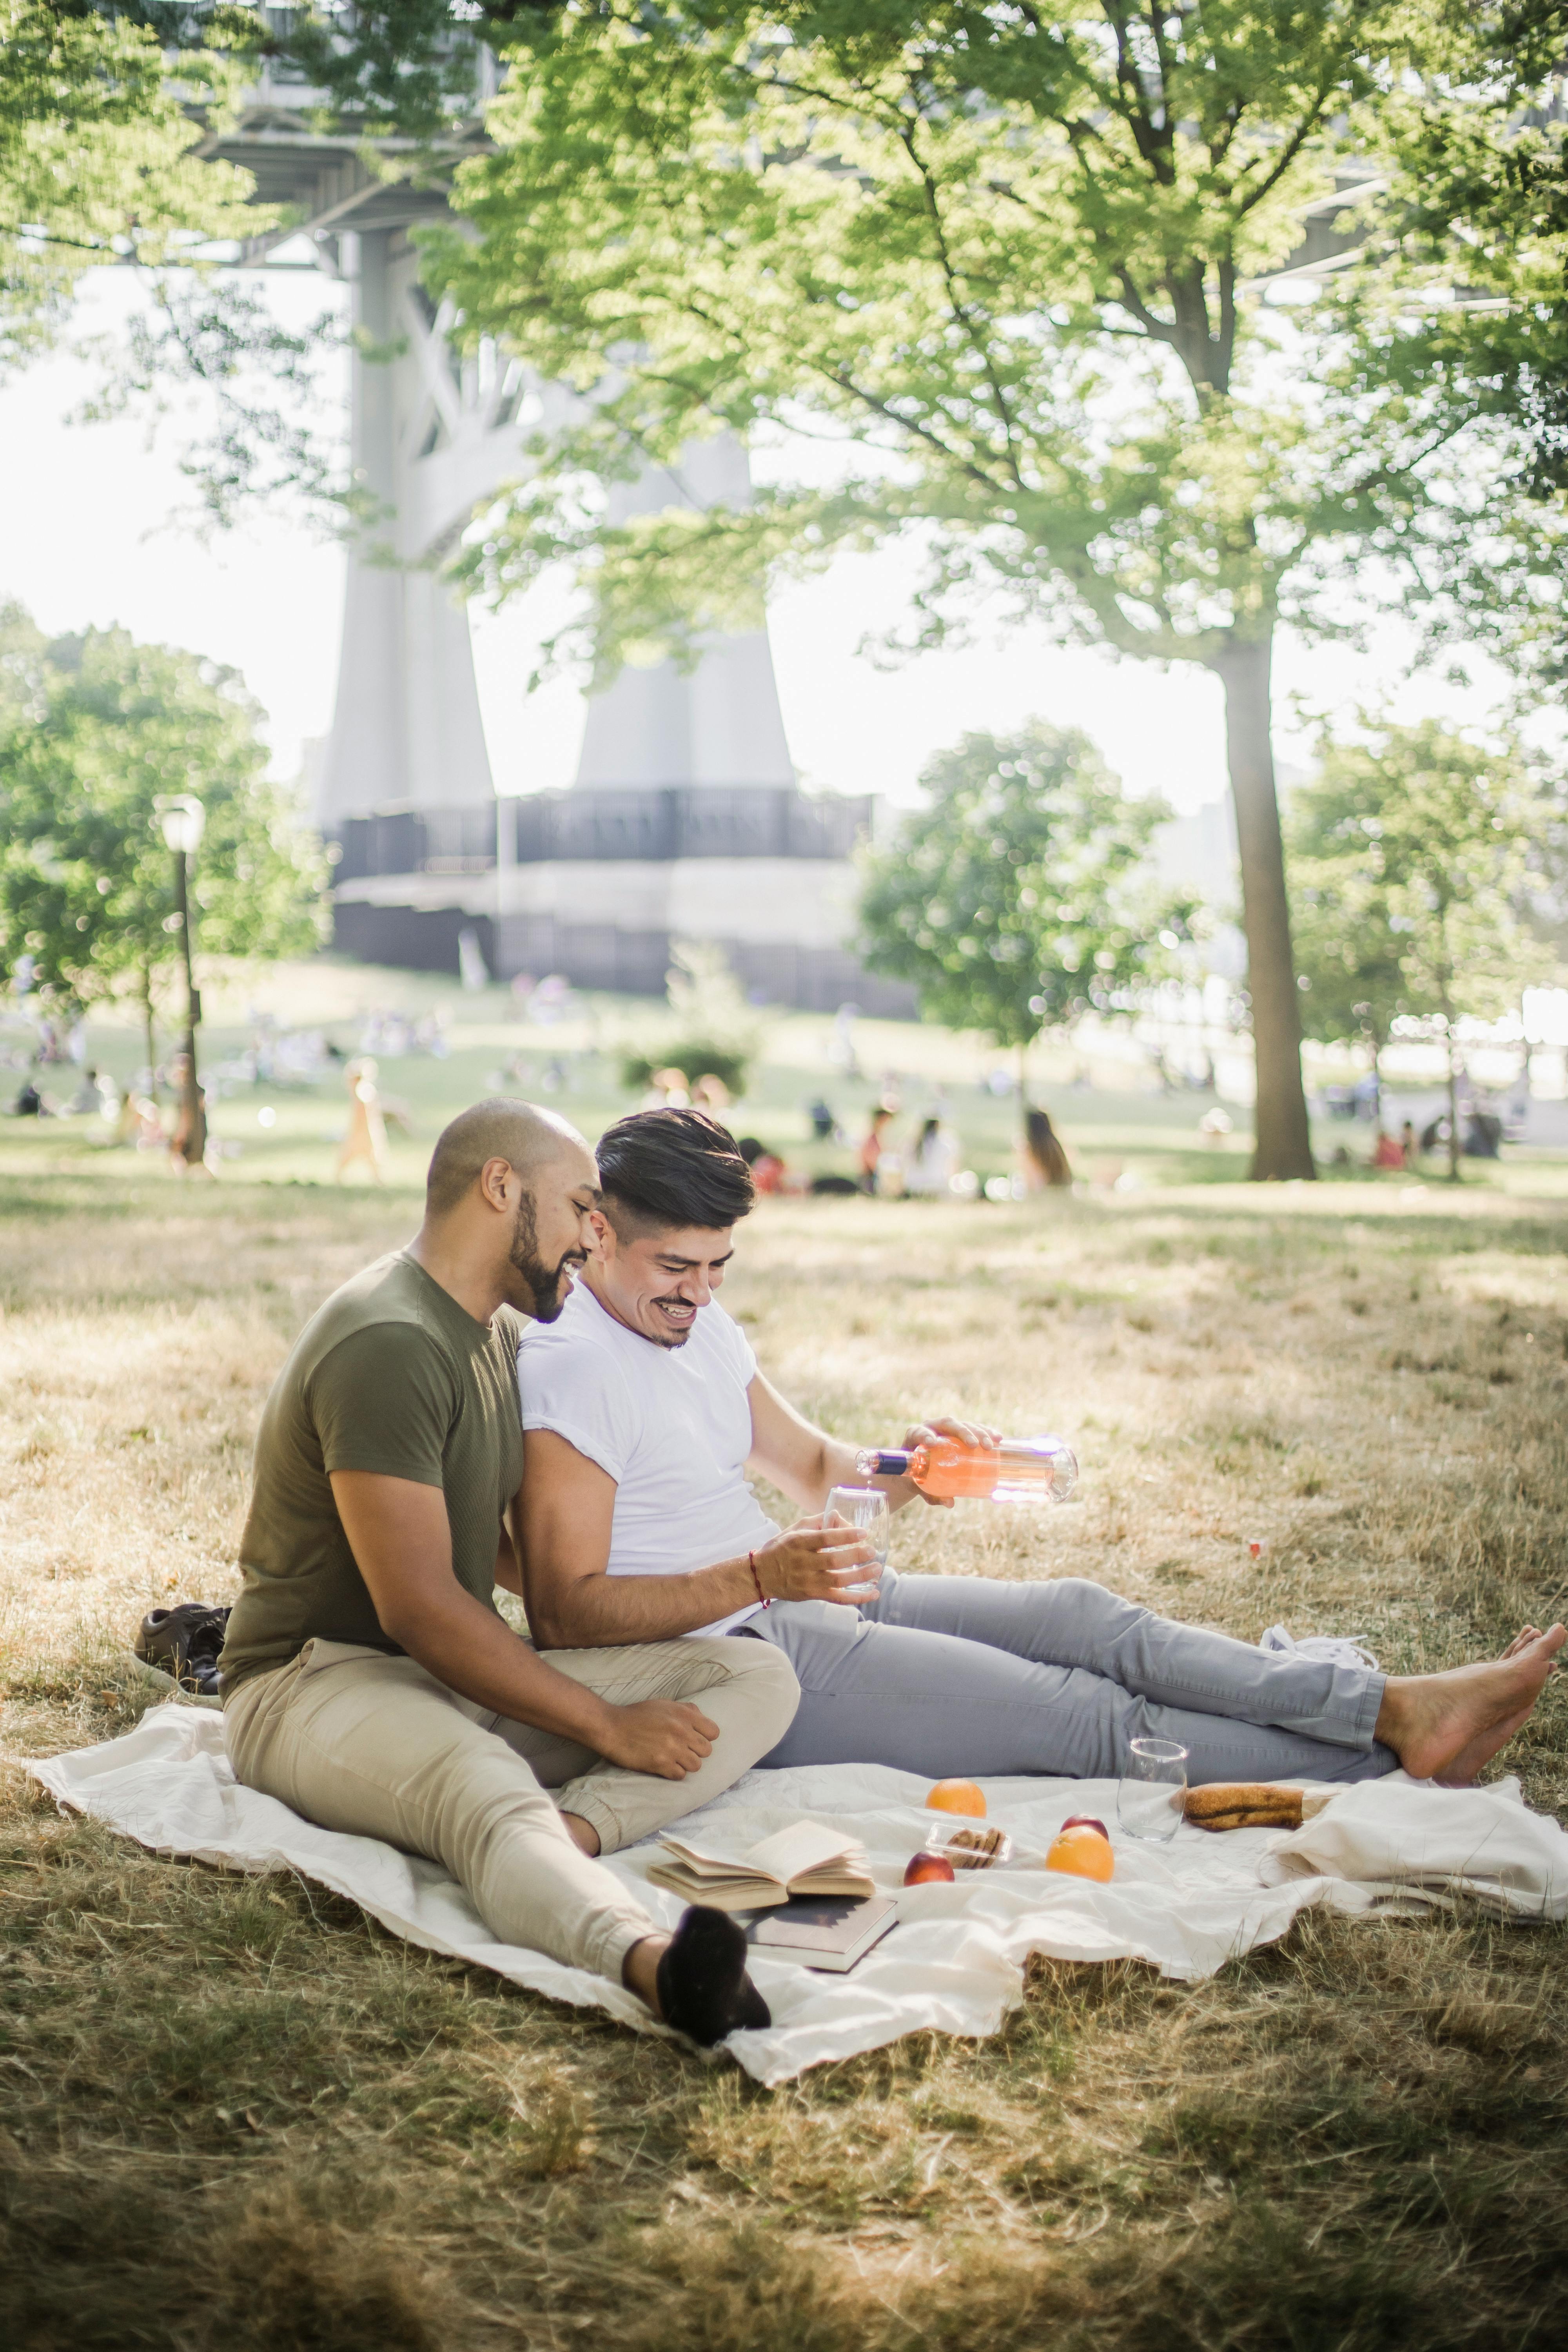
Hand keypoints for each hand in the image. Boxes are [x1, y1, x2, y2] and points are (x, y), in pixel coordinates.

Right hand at [596, 1698, 719, 1779]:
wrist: (611, 1727)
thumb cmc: (636, 1715)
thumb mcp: (663, 1704)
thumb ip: (685, 1709)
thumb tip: (701, 1716)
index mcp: (684, 1714)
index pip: (714, 1732)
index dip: (705, 1737)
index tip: (694, 1739)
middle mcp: (682, 1731)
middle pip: (707, 1750)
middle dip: (695, 1751)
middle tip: (682, 1750)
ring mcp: (672, 1749)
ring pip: (696, 1765)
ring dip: (686, 1764)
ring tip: (673, 1759)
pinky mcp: (661, 1764)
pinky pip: (680, 1775)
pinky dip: (674, 1773)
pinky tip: (664, 1766)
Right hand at [752, 1515, 878, 1605]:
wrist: (760, 1575)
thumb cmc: (780, 1549)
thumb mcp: (793, 1530)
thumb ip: (817, 1522)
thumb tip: (839, 1516)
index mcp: (799, 1542)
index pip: (825, 1537)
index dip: (846, 1535)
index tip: (863, 1532)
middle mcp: (803, 1562)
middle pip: (834, 1560)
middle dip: (856, 1555)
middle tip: (872, 1551)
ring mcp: (808, 1581)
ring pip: (838, 1581)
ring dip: (861, 1576)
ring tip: (877, 1569)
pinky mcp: (812, 1595)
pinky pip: (838, 1598)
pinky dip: (857, 1598)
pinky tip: (873, 1593)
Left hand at [900, 1416, 999, 1508]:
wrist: (923, 1469)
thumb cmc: (919, 1477)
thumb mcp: (923, 1487)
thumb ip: (933, 1495)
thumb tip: (950, 1503)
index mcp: (915, 1437)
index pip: (919, 1432)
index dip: (924, 1434)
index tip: (932, 1443)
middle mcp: (932, 1427)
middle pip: (948, 1423)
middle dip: (963, 1432)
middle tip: (974, 1445)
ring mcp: (948, 1428)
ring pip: (964, 1424)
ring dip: (979, 1433)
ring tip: (990, 1446)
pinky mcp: (961, 1431)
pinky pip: (975, 1428)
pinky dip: (987, 1432)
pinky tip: (998, 1439)